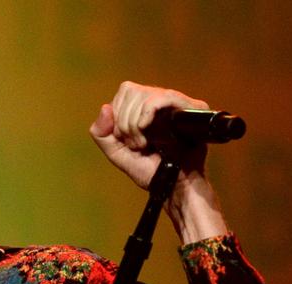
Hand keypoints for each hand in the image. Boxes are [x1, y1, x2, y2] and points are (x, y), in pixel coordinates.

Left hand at [89, 81, 209, 189]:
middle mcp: (160, 100)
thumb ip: (100, 132)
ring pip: (144, 93)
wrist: (171, 185)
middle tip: (136, 144)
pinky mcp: (191, 108)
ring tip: (144, 144)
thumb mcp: (115, 152)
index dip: (118, 115)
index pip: (124, 92)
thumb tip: (105, 107)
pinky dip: (147, 113)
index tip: (125, 139)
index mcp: (143, 107)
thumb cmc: (148, 170)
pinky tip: (147, 131)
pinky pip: (163, 97)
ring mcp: (176, 103)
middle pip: (130, 90)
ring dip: (135, 123)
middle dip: (125, 122)